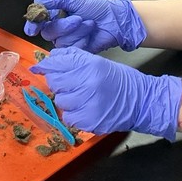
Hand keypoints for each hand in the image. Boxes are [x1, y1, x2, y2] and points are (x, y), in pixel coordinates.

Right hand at [23, 0, 146, 52]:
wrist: (114, 20)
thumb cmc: (97, 8)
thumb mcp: (75, 0)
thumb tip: (37, 1)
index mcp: (56, 15)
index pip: (38, 21)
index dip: (33, 25)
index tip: (33, 28)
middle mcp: (58, 29)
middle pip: (48, 32)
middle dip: (64, 25)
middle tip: (79, 18)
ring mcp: (66, 41)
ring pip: (60, 41)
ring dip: (77, 32)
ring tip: (90, 25)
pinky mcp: (75, 51)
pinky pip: (71, 49)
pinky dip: (82, 41)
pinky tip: (90, 36)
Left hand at [30, 46, 181, 139]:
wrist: (141, 101)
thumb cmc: (119, 79)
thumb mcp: (98, 62)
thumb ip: (73, 59)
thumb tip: (49, 59)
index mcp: (90, 65)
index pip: (57, 64)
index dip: (46, 66)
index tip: (39, 68)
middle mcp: (88, 83)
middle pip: (55, 82)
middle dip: (59, 83)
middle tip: (70, 84)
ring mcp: (88, 103)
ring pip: (60, 101)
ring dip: (66, 99)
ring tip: (80, 97)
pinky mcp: (89, 121)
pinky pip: (68, 117)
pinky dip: (73, 114)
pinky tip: (84, 109)